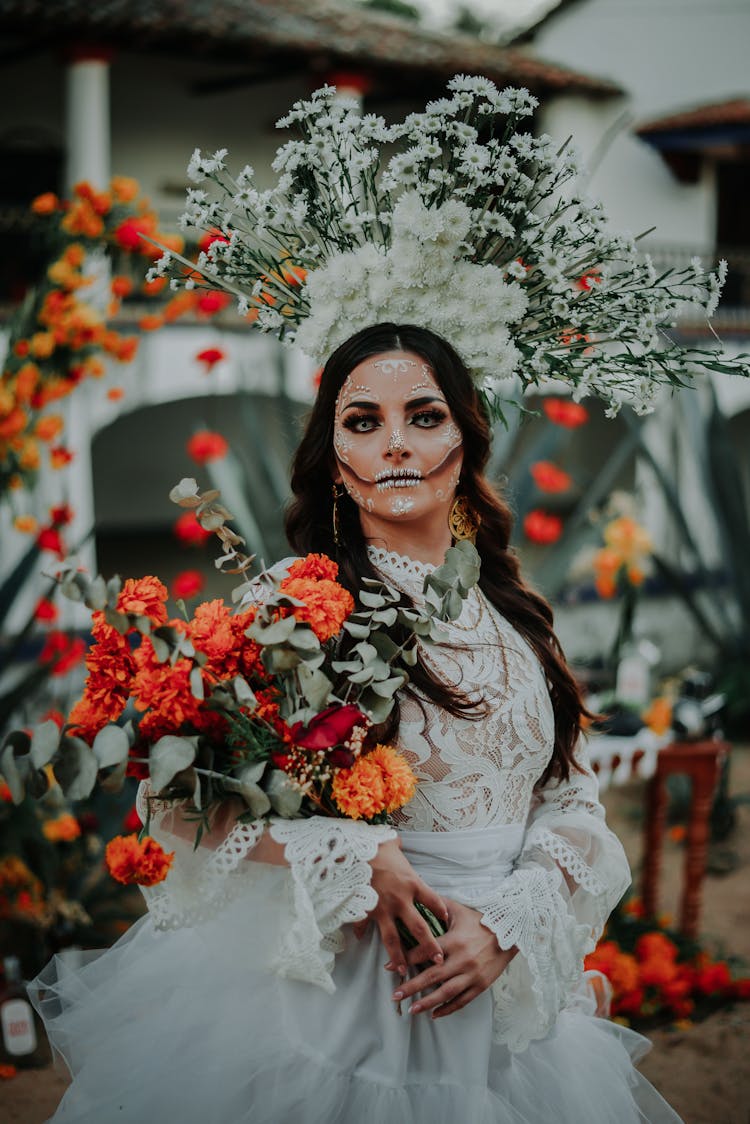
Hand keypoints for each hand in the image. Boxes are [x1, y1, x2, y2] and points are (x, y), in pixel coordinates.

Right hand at [353, 838, 448, 973]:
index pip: (433, 901)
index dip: (441, 910)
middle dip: (429, 946)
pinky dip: (360, 932)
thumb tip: (397, 840)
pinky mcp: (364, 910)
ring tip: (404, 969)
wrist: (353, 851)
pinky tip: (360, 939)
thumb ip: (397, 847)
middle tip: (438, 959)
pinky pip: (362, 925)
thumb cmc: (376, 845)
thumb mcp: (392, 844)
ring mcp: (381, 908)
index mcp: (412, 883)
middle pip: (419, 928)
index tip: (446, 918)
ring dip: (399, 955)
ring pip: (393, 938)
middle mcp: (400, 900)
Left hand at [393, 899, 516, 1018]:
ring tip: (412, 1009)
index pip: (425, 952)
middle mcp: (461, 959)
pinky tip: (434, 1014)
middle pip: (432, 976)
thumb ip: (439, 906)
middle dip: (411, 987)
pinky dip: (448, 1009)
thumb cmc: (481, 921)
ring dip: (427, 1002)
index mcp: (453, 940)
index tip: (389, 967)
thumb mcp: (459, 910)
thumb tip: (421, 897)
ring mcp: (472, 974)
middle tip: (395, 995)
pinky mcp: (481, 985)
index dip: (405, 959)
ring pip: (446, 993)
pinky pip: (462, 1001)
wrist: (510, 933)